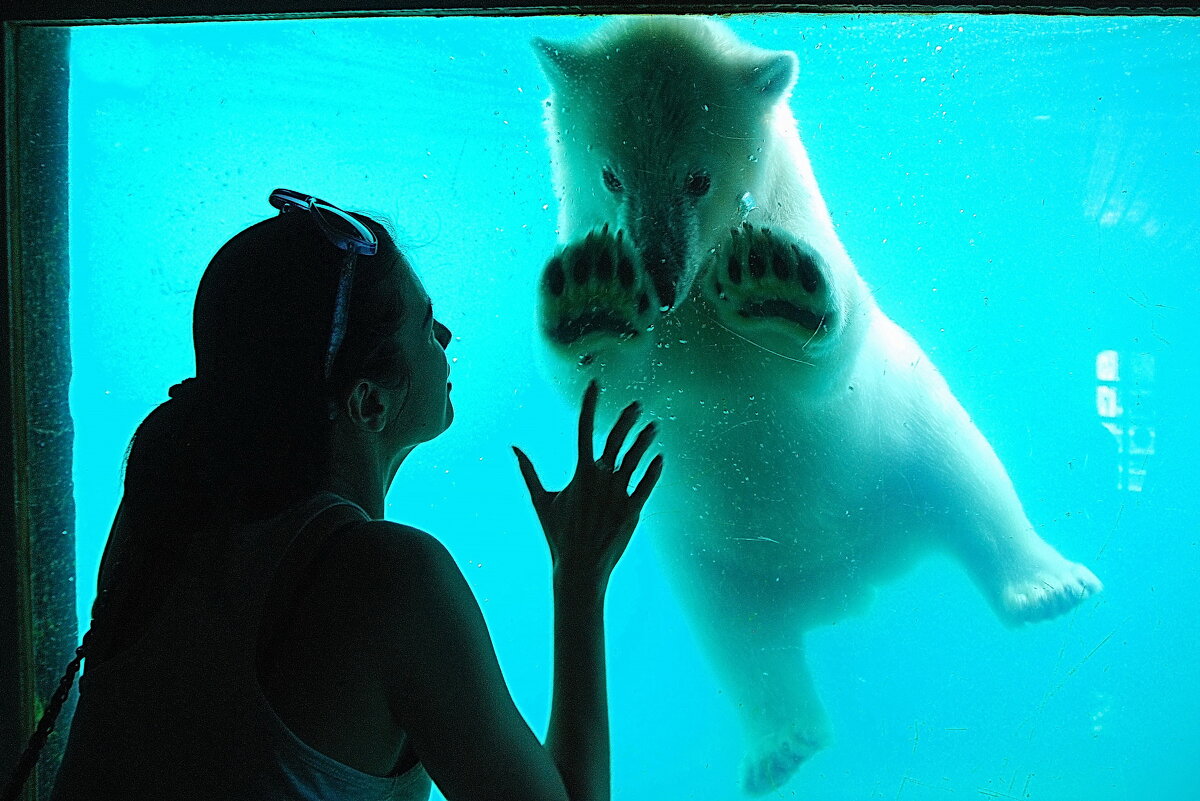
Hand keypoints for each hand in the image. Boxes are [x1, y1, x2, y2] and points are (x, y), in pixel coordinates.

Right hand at [513, 380, 663, 584]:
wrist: (579, 567)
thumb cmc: (558, 534)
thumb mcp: (540, 501)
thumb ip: (528, 471)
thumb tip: (513, 447)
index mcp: (579, 472)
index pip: (584, 428)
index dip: (590, 403)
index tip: (595, 383)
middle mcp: (600, 478)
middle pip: (615, 439)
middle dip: (626, 418)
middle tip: (637, 405)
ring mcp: (618, 494)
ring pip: (635, 459)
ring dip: (644, 441)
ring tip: (654, 426)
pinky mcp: (632, 510)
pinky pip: (646, 485)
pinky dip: (653, 470)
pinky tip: (660, 458)